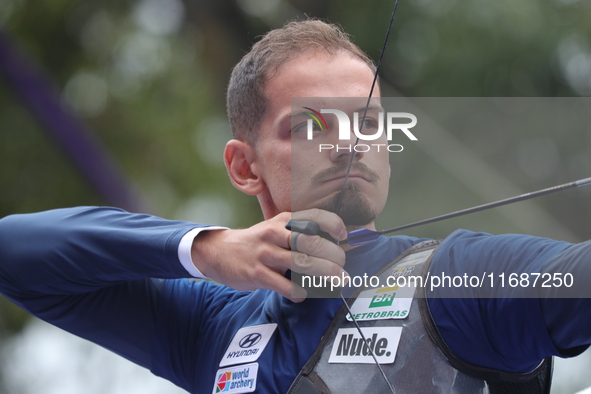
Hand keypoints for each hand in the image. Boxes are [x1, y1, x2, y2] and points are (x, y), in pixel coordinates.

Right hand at [191, 209, 347, 301]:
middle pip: (311, 242)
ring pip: (301, 262)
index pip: (314, 216)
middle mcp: (275, 233)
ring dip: (324, 273)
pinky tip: (303, 294)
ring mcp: (265, 253)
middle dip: (333, 256)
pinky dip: (298, 291)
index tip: (344, 237)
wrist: (220, 251)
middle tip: (343, 267)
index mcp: (284, 220)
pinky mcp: (256, 273)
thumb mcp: (276, 230)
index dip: (334, 225)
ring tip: (337, 281)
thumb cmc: (258, 243)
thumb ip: (299, 235)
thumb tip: (334, 246)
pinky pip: (283, 284)